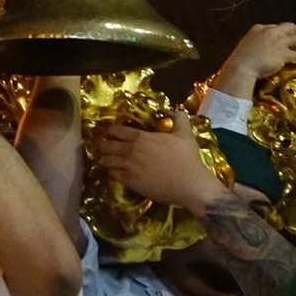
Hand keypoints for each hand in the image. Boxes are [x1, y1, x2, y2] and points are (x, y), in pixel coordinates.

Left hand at [95, 111, 225, 213]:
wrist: (191, 185)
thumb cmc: (188, 159)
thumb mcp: (185, 134)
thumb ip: (178, 118)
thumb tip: (170, 110)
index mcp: (141, 138)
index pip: (114, 130)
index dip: (110, 130)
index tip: (111, 132)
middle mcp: (131, 151)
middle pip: (106, 145)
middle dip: (104, 144)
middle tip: (106, 146)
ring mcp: (129, 167)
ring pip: (106, 160)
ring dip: (105, 158)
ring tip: (108, 159)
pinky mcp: (131, 182)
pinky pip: (112, 174)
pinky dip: (111, 172)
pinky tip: (116, 171)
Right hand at [210, 23, 295, 98]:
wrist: (240, 67)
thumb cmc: (240, 59)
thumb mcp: (246, 45)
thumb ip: (255, 43)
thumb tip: (262, 49)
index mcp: (258, 28)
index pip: (275, 26)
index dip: (283, 32)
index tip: (287, 37)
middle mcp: (270, 32)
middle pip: (290, 27)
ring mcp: (277, 42)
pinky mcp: (283, 54)